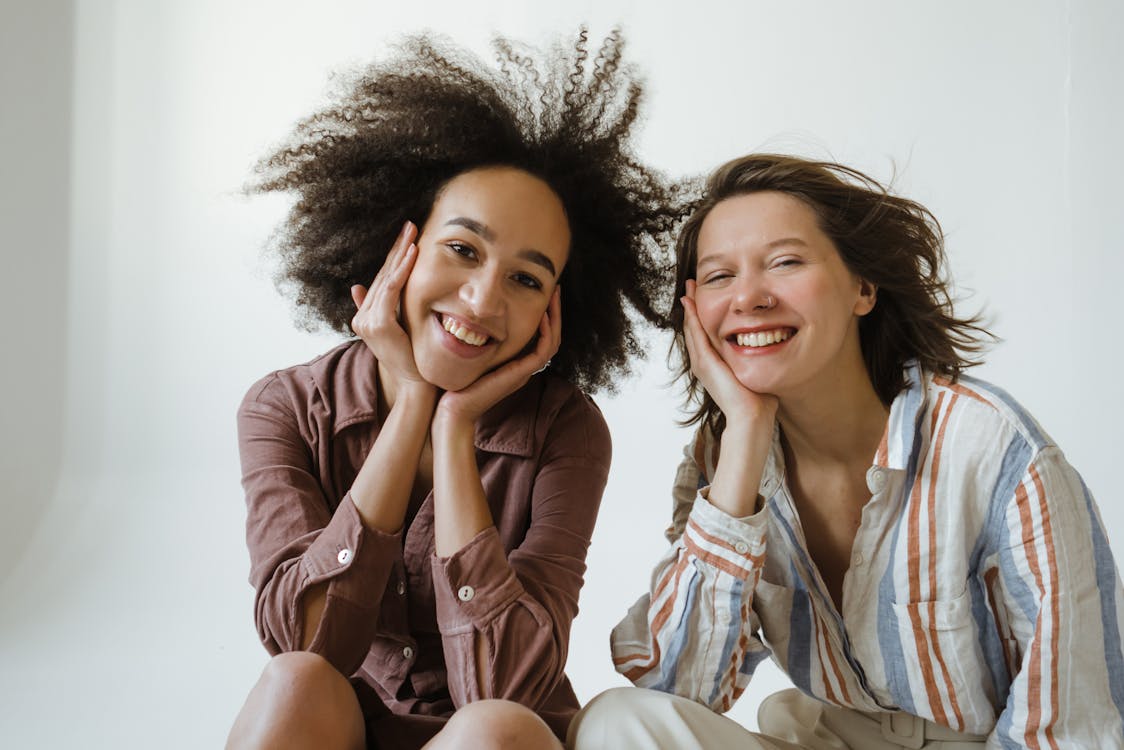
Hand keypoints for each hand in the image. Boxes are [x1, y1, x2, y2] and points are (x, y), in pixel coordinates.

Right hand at [350, 222, 430, 389]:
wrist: (413, 383)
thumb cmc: (411, 359)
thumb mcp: (395, 330)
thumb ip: (379, 309)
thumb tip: (356, 287)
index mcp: (365, 317)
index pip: (382, 280)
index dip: (393, 257)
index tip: (405, 237)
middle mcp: (362, 317)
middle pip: (383, 275)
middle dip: (397, 248)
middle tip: (410, 225)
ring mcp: (367, 321)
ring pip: (387, 279)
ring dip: (401, 253)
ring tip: (412, 233)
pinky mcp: (378, 324)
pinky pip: (392, 289)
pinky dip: (402, 270)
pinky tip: (412, 253)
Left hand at [435, 286, 561, 427]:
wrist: (453, 409)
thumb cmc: (456, 383)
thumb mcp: (469, 354)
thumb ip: (476, 337)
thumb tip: (469, 314)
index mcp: (516, 363)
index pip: (541, 336)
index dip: (546, 315)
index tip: (542, 294)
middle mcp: (524, 367)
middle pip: (552, 337)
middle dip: (555, 312)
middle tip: (555, 289)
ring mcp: (524, 372)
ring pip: (552, 343)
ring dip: (555, 319)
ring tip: (553, 298)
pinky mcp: (521, 375)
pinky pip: (543, 352)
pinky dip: (546, 333)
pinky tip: (541, 316)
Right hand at [682, 280, 777, 425]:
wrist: (752, 416)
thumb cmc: (758, 400)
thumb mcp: (755, 372)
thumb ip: (757, 359)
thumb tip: (770, 346)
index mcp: (715, 365)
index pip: (706, 334)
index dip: (704, 315)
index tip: (705, 296)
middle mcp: (705, 363)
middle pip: (695, 329)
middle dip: (693, 307)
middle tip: (690, 286)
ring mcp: (702, 363)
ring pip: (692, 329)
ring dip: (690, 308)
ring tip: (688, 289)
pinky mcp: (705, 363)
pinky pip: (696, 334)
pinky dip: (692, 318)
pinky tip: (690, 303)